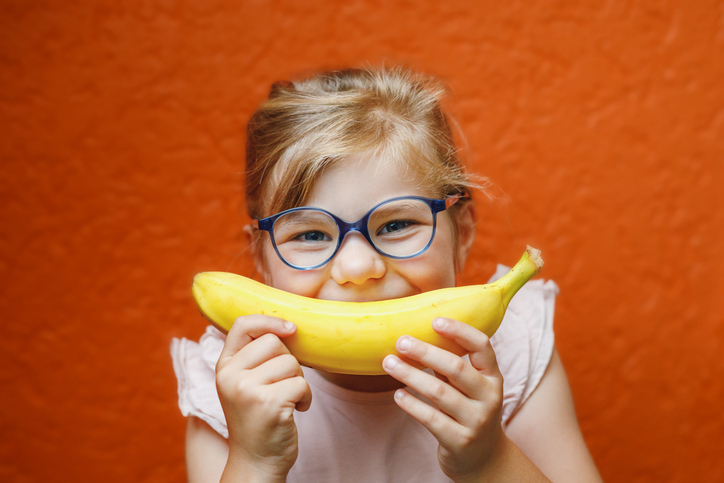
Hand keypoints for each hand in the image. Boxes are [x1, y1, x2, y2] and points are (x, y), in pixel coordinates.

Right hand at [215, 315, 311, 480]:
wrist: (256, 462)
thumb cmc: (258, 419)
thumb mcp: (246, 384)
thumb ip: (255, 357)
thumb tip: (286, 325)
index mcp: (223, 367)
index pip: (242, 325)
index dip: (269, 320)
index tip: (290, 328)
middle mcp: (230, 376)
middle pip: (275, 342)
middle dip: (289, 361)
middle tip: (284, 384)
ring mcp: (246, 390)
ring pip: (291, 363)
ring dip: (299, 381)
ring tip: (288, 400)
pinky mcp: (267, 403)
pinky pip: (302, 383)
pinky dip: (306, 397)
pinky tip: (296, 410)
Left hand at [382, 317, 504, 481]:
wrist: (483, 458)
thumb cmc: (469, 410)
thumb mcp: (470, 387)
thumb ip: (452, 364)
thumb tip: (416, 334)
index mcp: (493, 376)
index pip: (482, 346)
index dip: (460, 331)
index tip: (435, 320)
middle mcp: (490, 397)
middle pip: (456, 368)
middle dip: (426, 352)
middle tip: (401, 342)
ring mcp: (476, 421)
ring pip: (440, 393)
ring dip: (411, 375)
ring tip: (389, 364)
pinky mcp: (460, 441)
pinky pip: (431, 419)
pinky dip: (412, 404)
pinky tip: (398, 394)